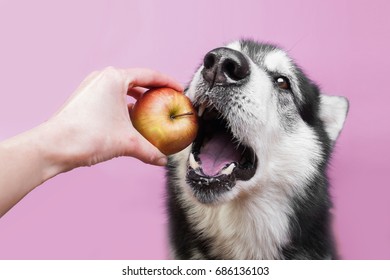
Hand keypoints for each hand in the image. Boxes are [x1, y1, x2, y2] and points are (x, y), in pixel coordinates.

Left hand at [46, 67, 182, 170]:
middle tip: (167, 100)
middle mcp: (102, 78)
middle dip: (153, 91)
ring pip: (122, 90)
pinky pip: (111, 98)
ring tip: (151, 111)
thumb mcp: (127, 142)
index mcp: (114, 78)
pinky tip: (130, 121)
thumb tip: (162, 161)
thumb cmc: (88, 136)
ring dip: (138, 100)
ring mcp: (91, 87)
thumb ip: (150, 151)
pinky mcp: (84, 99)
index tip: (179, 90)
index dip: (168, 82)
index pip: (149, 75)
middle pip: (136, 80)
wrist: (53, 146)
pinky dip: (124, 106)